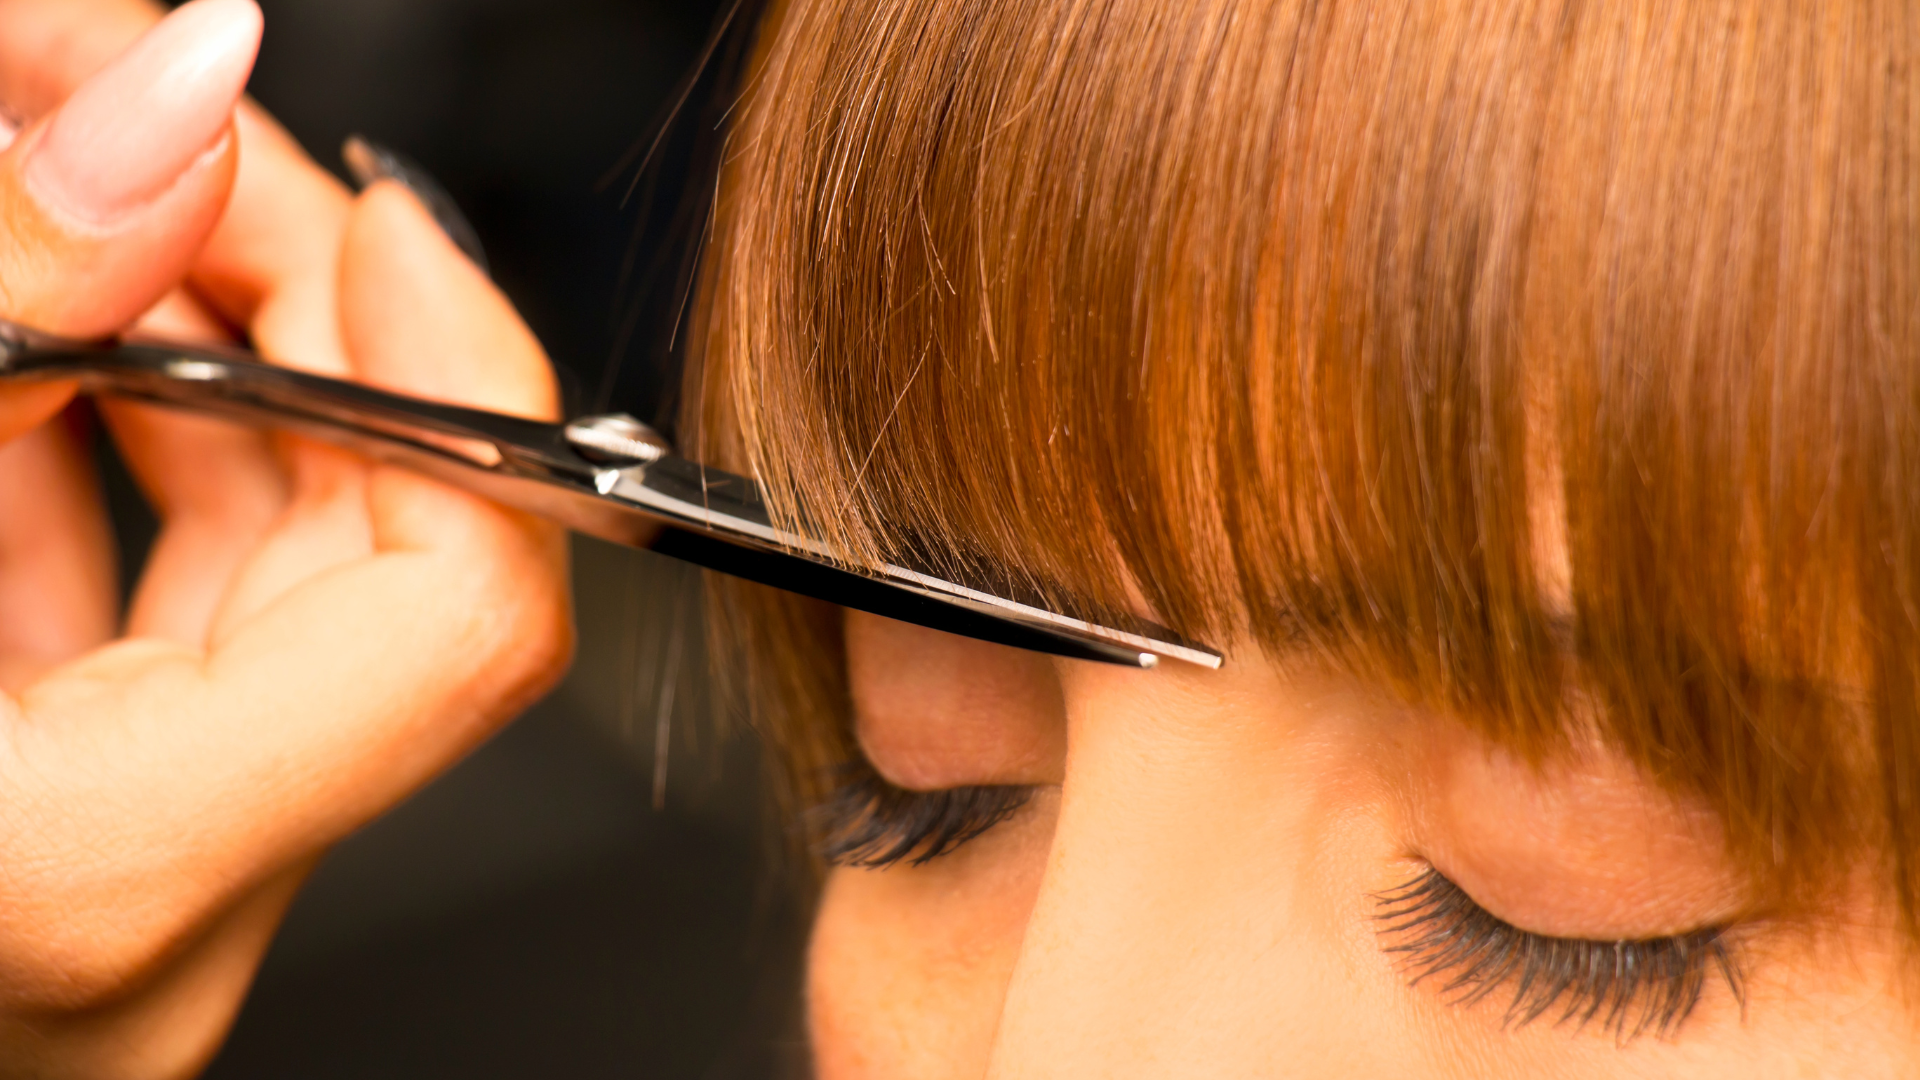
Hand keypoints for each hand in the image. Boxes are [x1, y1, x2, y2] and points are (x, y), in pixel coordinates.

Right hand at [0, 2, 572, 1076]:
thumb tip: (181, 92)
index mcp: (100, 870)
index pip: (466, 612)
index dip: (456, 378)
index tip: (367, 212)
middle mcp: (151, 914)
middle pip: (367, 545)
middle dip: (261, 286)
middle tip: (112, 105)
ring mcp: (117, 882)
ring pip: (259, 562)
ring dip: (165, 336)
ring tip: (32, 169)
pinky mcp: (62, 831)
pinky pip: (151, 612)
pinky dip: (95, 448)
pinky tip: (19, 345)